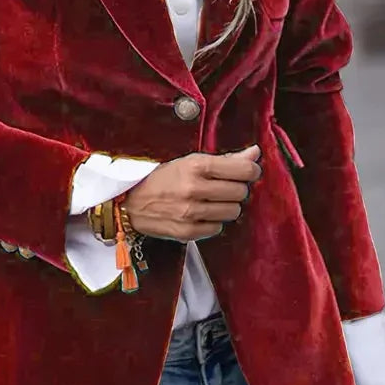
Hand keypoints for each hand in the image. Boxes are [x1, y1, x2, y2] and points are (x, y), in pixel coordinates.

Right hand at [123, 145, 261, 241]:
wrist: (129, 202)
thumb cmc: (160, 178)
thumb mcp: (189, 161)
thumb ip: (225, 159)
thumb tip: (255, 153)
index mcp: (196, 166)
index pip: (243, 170)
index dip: (251, 171)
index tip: (248, 172)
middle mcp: (194, 189)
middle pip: (240, 192)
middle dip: (237, 188)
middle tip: (225, 186)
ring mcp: (191, 212)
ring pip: (233, 211)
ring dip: (227, 206)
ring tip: (213, 201)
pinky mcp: (188, 232)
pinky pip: (218, 228)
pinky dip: (213, 221)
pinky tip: (202, 214)